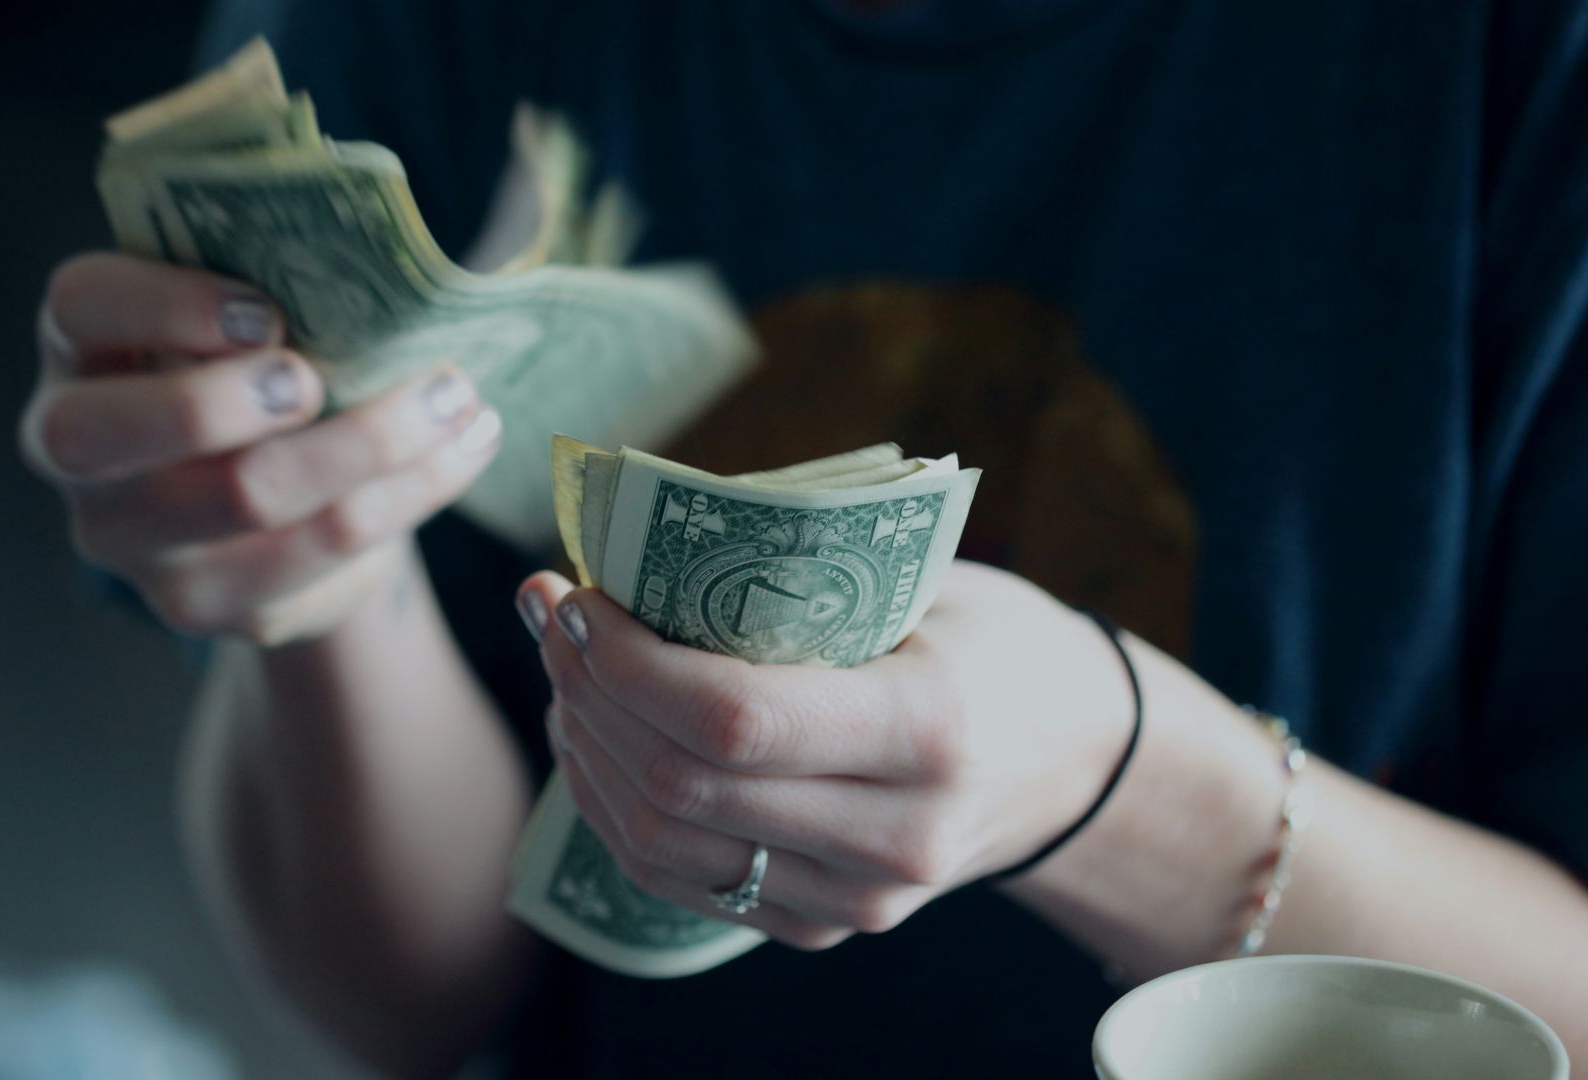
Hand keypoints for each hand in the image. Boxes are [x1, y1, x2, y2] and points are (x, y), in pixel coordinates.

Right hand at [20, 252, 501, 642]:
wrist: (279, 493)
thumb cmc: (259, 365)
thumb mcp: (245, 310)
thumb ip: (273, 274)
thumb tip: (382, 255)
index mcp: (81, 347)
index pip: (81, 306)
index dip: (164, 305)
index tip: (266, 312)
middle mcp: (78, 452)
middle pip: (119, 433)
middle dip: (230, 399)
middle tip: (320, 377)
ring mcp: (135, 543)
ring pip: (247, 499)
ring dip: (371, 442)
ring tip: (456, 397)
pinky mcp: (210, 604)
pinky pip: (320, 555)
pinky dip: (408, 495)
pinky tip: (462, 450)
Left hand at [516, 561, 1133, 949]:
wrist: (1075, 761)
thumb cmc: (994, 642)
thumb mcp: (926, 582)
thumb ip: (798, 575)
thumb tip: (633, 543)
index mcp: (929, 730)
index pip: (733, 719)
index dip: (626, 661)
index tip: (575, 594)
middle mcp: (895, 837)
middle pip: (681, 786)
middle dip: (587, 691)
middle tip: (549, 613)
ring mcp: (858, 899)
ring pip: (662, 845)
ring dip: (586, 749)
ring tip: (563, 668)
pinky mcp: (824, 926)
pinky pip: (680, 881)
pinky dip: (615, 807)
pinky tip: (594, 736)